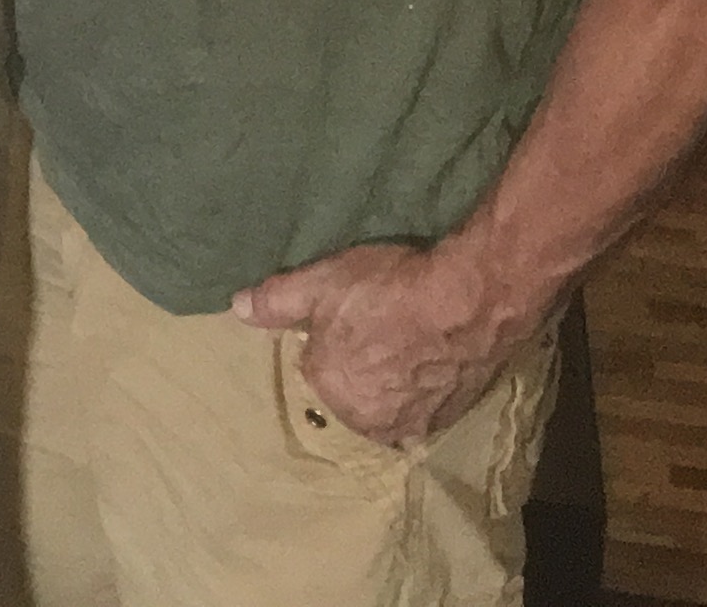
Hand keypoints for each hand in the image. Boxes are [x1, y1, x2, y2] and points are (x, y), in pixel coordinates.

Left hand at [233, 240, 532, 452]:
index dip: (331, 334)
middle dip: (360, 363)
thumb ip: (276, 300)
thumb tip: (236, 308)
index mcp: (327, 388)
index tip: (353, 311)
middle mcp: (363, 419)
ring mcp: (408, 425)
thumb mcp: (322, 282)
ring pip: (386, 402)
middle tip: (382, 324)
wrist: (470, 301)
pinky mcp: (446, 421)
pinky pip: (422, 408)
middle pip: (351, 388)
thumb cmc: (389, 287)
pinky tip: (432, 358)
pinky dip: (423, 390)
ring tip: (408, 342)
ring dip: (392, 382)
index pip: (316, 363)